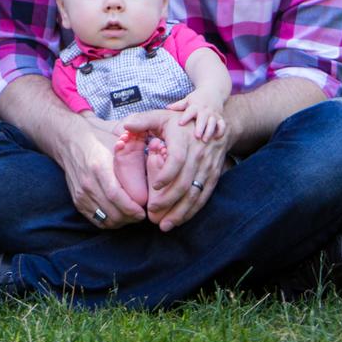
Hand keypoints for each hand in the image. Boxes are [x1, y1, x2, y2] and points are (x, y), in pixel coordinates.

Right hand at [52, 114, 146, 228]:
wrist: (70, 141)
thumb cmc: (99, 139)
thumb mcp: (118, 142)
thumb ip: (136, 155)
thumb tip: (156, 164)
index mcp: (99, 167)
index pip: (115, 195)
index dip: (131, 208)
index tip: (143, 212)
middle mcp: (88, 183)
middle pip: (111, 211)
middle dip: (129, 218)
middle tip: (141, 215)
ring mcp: (80, 194)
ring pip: (104, 219)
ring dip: (121, 221)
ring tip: (131, 216)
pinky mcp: (77, 200)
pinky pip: (95, 219)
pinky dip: (109, 222)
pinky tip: (119, 216)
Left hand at [122, 110, 231, 229]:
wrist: (216, 125)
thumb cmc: (181, 122)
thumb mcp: (162, 116)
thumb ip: (142, 120)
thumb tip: (125, 126)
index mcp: (183, 140)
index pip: (177, 159)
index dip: (167, 174)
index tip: (154, 186)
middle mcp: (198, 155)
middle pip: (184, 182)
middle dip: (168, 200)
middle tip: (151, 213)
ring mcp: (207, 167)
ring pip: (195, 193)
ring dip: (180, 211)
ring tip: (164, 225)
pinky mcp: (213, 176)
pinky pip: (203, 196)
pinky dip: (192, 210)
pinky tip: (179, 221)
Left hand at [174, 93, 227, 140]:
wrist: (214, 90)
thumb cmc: (197, 98)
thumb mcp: (188, 99)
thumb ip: (179, 105)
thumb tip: (167, 107)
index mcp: (195, 106)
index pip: (190, 111)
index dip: (185, 117)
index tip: (180, 123)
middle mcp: (205, 110)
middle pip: (203, 119)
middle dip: (200, 127)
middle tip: (197, 136)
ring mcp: (213, 114)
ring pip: (213, 123)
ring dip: (209, 131)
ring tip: (205, 140)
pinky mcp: (219, 118)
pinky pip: (222, 125)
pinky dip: (220, 131)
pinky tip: (217, 138)